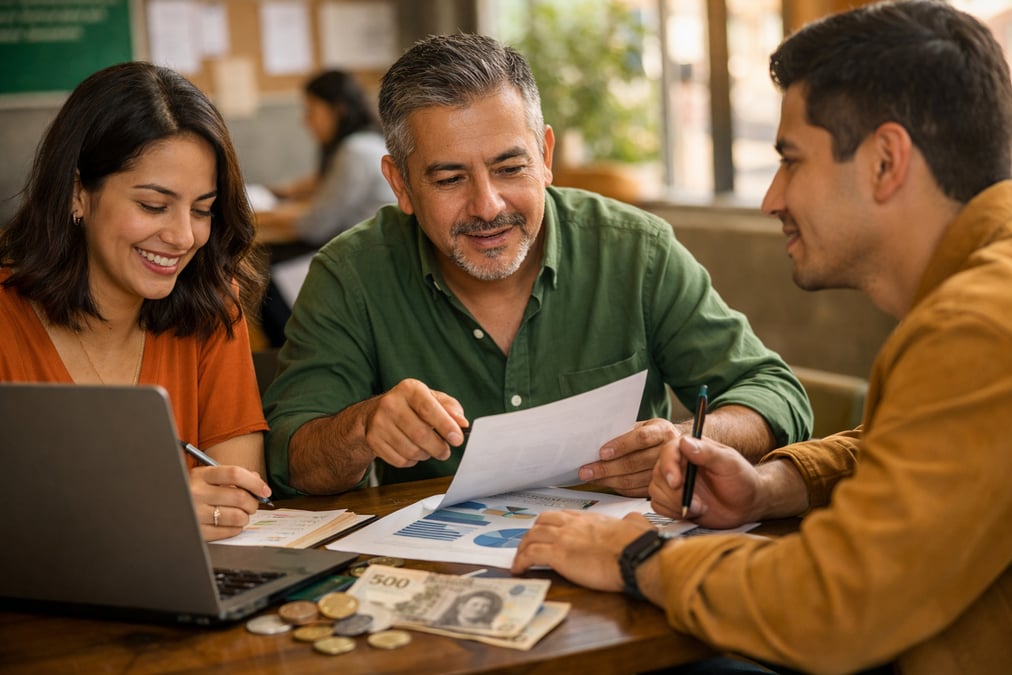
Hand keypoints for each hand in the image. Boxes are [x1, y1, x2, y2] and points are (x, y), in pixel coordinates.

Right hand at [189, 464, 267, 540]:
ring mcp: (196, 513)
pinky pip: (228, 532)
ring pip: (237, 516)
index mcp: (201, 475)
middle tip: (253, 505)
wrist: (166, 506)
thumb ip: (233, 476)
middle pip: (239, 497)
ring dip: (246, 517)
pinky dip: (236, 528)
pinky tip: (232, 524)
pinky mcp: (197, 531)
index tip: (265, 491)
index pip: (235, 474)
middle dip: (253, 503)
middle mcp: (196, 493)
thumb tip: (258, 483)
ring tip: (241, 514)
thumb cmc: (193, 491)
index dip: (255, 482)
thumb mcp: (207, 477)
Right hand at [363, 378, 468, 468]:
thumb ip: (451, 409)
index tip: (457, 439)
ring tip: (428, 449)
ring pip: (411, 450)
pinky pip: (400, 460)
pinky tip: (412, 451)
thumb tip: (462, 424)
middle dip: (438, 447)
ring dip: (426, 455)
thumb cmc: (412, 405)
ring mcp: (379, 423)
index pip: (428, 409)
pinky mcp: (373, 440)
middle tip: (445, 451)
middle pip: (420, 434)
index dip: (445, 426)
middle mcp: (391, 403)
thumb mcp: (433, 399)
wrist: (376, 412)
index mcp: (409, 389)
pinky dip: (412, 461)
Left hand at [511, 511, 654, 590]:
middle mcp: (573, 524)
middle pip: (542, 521)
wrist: (635, 556)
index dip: (552, 524)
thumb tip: (633, 520)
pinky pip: (530, 554)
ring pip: (532, 536)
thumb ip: (632, 521)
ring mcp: (563, 537)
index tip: (548, 534)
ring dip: (523, 547)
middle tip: (530, 545)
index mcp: (590, 518)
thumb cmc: (639, 545)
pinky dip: (521, 561)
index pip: (563, 516)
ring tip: (520, 560)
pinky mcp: (557, 554)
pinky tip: (519, 569)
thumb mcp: (637, 525)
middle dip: (534, 533)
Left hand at [578, 419, 683, 496]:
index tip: (601, 452)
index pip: (641, 438)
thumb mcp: (644, 426)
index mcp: (662, 430)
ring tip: (591, 478)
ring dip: (609, 480)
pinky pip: (637, 490)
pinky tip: (605, 484)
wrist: (678, 448)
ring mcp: (666, 471)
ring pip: (634, 479)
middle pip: (635, 462)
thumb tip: (595, 439)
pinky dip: (618, 488)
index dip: (621, 446)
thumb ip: (625, 431)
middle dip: (606, 468)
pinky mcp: (660, 486)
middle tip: (586, 471)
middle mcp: (667, 451)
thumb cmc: (653, 434)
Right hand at [649, 435, 762, 527]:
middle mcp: (679, 464)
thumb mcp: (730, 464)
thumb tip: (685, 442)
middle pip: (658, 474)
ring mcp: (675, 483)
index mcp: (691, 449)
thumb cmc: (742, 480)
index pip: (668, 451)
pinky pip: (658, 505)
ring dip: (675, 504)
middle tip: (697, 503)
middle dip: (674, 493)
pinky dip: (672, 512)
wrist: (747, 504)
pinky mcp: (673, 500)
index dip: (669, 467)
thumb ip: (708, 453)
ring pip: (656, 490)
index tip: (677, 483)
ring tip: (700, 507)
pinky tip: (693, 512)